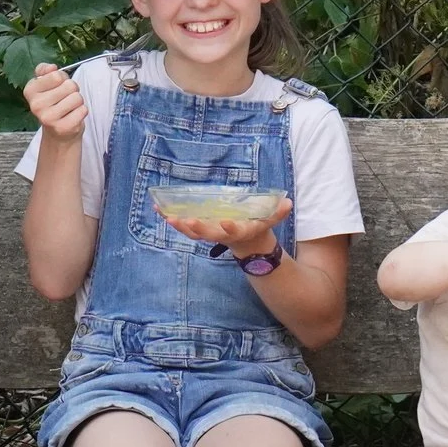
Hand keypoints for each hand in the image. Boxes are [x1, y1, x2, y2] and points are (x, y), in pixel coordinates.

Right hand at [23, 63, 86, 139]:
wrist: (56, 132)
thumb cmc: (53, 103)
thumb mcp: (45, 83)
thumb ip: (45, 70)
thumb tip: (52, 67)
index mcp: (30, 91)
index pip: (56, 75)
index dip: (63, 78)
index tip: (58, 86)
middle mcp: (36, 105)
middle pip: (69, 86)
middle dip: (72, 89)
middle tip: (66, 98)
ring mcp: (49, 118)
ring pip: (77, 97)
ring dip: (78, 101)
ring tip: (69, 107)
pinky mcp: (63, 127)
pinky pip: (83, 110)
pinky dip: (82, 111)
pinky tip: (72, 116)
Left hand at [163, 194, 293, 259]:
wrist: (246, 243)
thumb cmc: (256, 226)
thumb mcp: (269, 220)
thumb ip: (277, 212)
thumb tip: (288, 203)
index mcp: (238, 231)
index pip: (234, 231)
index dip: (229, 227)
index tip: (224, 221)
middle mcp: (221, 235)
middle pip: (207, 234)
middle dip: (197, 228)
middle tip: (186, 220)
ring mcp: (209, 234)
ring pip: (193, 233)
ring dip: (180, 226)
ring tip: (168, 217)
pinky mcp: (199, 230)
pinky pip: (184, 226)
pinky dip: (172, 218)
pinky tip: (159, 209)